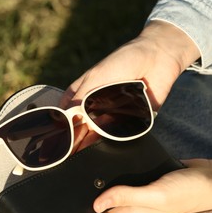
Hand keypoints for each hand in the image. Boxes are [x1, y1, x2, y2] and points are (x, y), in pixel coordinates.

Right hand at [61, 21, 199, 151]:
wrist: (157, 58)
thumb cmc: (123, 61)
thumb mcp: (96, 76)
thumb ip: (80, 96)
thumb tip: (65, 117)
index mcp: (85, 93)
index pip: (68, 112)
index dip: (61, 125)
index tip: (54, 139)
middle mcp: (97, 105)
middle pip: (82, 126)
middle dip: (74, 138)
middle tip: (67, 151)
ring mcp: (113, 113)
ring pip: (98, 132)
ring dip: (90, 143)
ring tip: (80, 155)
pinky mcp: (130, 119)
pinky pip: (118, 134)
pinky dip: (110, 141)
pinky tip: (102, 149)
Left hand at [75, 154, 211, 212]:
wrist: (209, 178)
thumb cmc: (186, 192)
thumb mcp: (156, 196)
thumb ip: (127, 197)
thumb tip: (96, 203)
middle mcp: (130, 207)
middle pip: (98, 211)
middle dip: (79, 206)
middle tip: (59, 195)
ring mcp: (136, 195)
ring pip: (107, 196)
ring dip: (91, 191)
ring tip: (71, 181)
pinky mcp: (141, 182)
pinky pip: (119, 182)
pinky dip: (107, 179)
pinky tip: (97, 169)